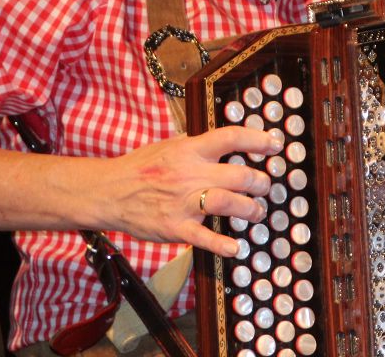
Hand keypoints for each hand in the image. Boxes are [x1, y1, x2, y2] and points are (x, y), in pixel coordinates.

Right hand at [102, 126, 278, 256]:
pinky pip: (205, 238)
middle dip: (261, 182)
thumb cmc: (140, 167)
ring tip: (257, 211)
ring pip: (229, 203)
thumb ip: (196, 144)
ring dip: (251, 209)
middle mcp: (190, 174)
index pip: (230, 138)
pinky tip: (236, 247)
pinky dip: (223, 244)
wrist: (110, 191)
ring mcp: (184, 202)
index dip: (257, 140)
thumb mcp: (168, 145)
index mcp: (190, 150)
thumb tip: (224, 141)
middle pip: (239, 175)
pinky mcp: (176, 227)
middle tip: (265, 186)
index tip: (275, 145)